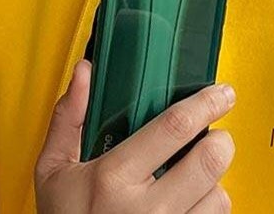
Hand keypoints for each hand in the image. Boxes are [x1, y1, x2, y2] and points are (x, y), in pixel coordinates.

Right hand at [34, 60, 234, 212]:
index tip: (220, 94)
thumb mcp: (54, 170)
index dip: (205, 104)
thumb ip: (69, 118)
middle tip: (214, 136)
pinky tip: (188, 203)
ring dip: (212, 181)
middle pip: (209, 160)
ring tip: (192, 178)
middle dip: (220, 141)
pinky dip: (207, 208)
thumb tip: (84, 73)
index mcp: (113, 178)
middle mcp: (146, 209)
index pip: (173, 128)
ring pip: (219, 196)